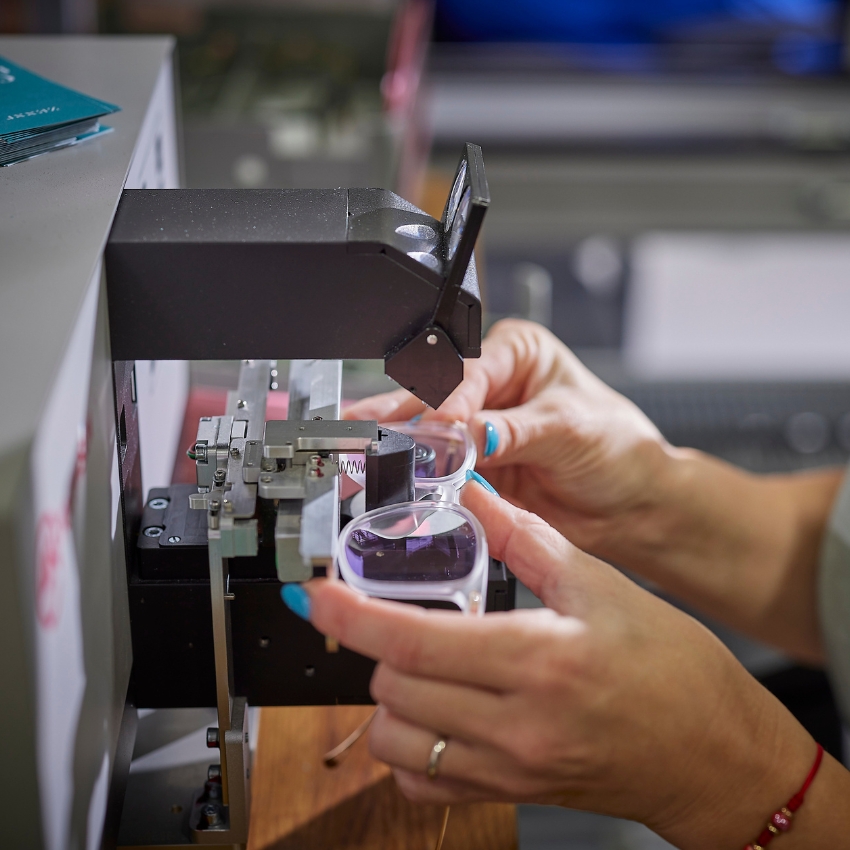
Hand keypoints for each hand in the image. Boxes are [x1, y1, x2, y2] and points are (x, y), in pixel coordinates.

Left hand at [300, 483, 819, 849]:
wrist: (712, 751)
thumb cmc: (671, 669)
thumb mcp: (598, 584)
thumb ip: (522, 535)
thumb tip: (472, 493)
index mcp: (538, 660)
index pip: (414, 643)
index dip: (352, 614)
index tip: (315, 593)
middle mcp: (516, 724)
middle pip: (393, 688)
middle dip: (379, 643)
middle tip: (398, 612)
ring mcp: (509, 768)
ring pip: (396, 741)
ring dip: (390, 694)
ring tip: (421, 662)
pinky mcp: (509, 793)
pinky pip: (423, 785)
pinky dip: (409, 745)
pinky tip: (436, 712)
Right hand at [344, 319, 670, 552]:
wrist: (632, 507)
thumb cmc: (619, 448)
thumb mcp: (568, 428)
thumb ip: (512, 431)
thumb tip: (466, 434)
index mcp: (517, 353)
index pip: (471, 371)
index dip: (450, 398)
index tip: (438, 424)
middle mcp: (493, 386)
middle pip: (438, 396)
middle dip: (405, 414)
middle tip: (373, 428)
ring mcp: (480, 429)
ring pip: (430, 433)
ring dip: (403, 444)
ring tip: (369, 449)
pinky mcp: (474, 468)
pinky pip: (439, 468)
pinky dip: (419, 475)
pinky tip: (392, 474)